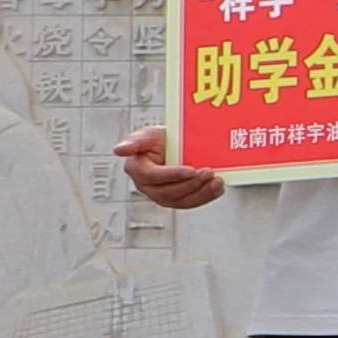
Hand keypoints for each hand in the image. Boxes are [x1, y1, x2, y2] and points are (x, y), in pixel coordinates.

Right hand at [111, 126, 226, 213]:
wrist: (173, 145)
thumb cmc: (158, 140)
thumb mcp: (147, 134)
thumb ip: (134, 141)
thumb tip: (119, 150)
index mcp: (137, 170)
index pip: (152, 176)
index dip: (172, 175)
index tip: (192, 170)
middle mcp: (146, 186)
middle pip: (167, 192)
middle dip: (190, 185)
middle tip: (208, 173)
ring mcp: (160, 195)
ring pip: (179, 201)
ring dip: (200, 194)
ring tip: (216, 182)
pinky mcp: (176, 199)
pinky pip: (189, 203)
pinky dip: (205, 197)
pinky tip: (218, 189)